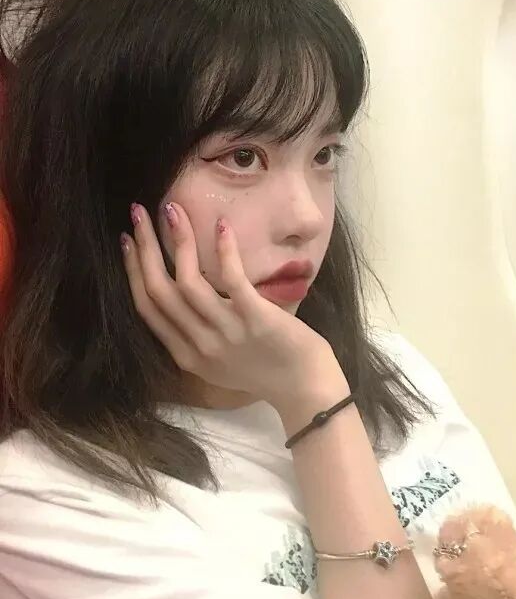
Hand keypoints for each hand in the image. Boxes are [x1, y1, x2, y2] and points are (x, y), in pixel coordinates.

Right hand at [120, 201, 346, 413]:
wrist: (305, 388)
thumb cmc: (267, 371)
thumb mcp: (219, 363)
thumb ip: (196, 338)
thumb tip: (185, 300)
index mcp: (187, 355)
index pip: (147, 308)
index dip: (133, 271)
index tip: (127, 242)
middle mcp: (200, 345)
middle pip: (159, 291)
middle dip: (143, 249)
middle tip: (137, 213)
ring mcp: (227, 332)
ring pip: (187, 282)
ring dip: (178, 241)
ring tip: (174, 210)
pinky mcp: (255, 319)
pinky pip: (232, 279)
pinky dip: (224, 250)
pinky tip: (221, 226)